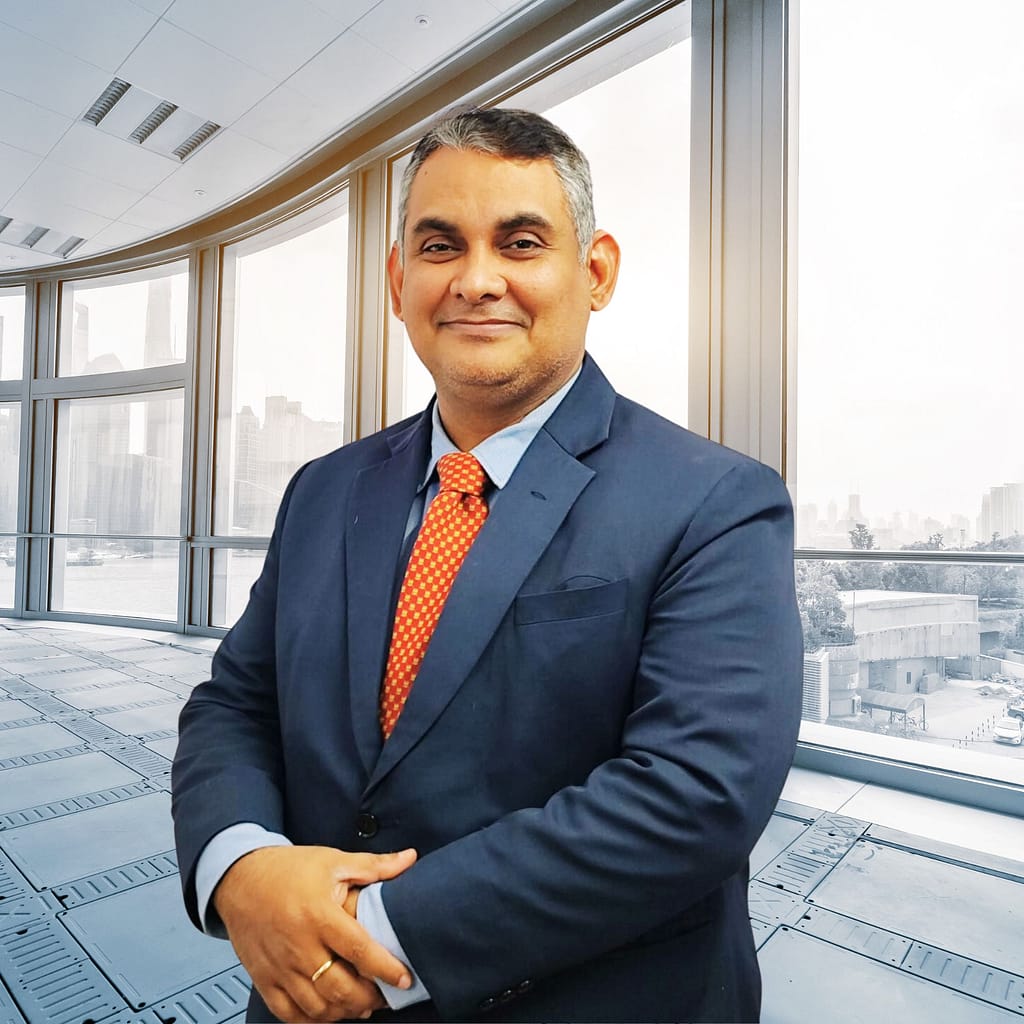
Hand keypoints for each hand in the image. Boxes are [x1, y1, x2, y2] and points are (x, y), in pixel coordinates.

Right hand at [213, 845, 416, 1021]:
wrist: (239, 878)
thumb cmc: (288, 869)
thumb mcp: (333, 861)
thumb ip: (374, 866)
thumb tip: (409, 859)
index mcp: (319, 914)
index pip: (359, 949)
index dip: (385, 968)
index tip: (404, 979)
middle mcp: (299, 945)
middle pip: (340, 987)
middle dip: (369, 998)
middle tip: (386, 996)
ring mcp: (280, 966)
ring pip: (317, 1006)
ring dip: (344, 1012)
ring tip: (362, 1005)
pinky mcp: (264, 979)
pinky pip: (289, 1013)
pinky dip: (312, 1020)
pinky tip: (329, 1012)